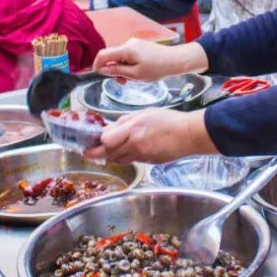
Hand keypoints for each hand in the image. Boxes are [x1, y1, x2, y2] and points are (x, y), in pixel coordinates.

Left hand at [85, 109, 214, 164]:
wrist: (188, 135)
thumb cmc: (168, 120)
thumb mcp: (144, 113)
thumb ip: (124, 121)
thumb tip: (110, 128)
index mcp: (132, 130)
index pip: (106, 140)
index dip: (97, 141)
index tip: (92, 139)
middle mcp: (134, 145)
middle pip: (108, 154)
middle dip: (96, 154)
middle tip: (88, 152)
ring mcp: (141, 156)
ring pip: (118, 160)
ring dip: (109, 157)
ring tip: (105, 152)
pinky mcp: (148, 163)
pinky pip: (131, 161)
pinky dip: (125, 157)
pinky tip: (127, 151)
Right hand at [92, 39, 207, 80]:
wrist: (175, 61)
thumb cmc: (158, 68)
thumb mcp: (135, 74)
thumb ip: (117, 71)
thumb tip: (103, 69)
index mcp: (126, 49)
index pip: (103, 54)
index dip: (97, 65)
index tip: (97, 75)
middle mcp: (128, 43)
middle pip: (111, 56)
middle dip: (113, 70)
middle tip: (123, 82)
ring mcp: (134, 43)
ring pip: (119, 57)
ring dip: (121, 69)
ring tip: (132, 79)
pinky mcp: (139, 46)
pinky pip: (127, 55)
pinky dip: (128, 65)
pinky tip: (137, 73)